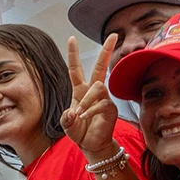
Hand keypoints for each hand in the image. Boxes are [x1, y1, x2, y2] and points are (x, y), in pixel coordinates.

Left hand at [61, 34, 121, 162]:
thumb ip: (66, 118)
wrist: (91, 144)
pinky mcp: (110, 108)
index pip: (75, 69)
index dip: (73, 54)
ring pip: (97, 88)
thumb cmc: (79, 131)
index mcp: (80, 90)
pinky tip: (84, 117)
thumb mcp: (67, 124)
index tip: (71, 39)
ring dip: (86, 101)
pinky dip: (91, 110)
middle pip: (99, 67)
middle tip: (114, 35)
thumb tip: (72, 112)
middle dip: (106, 51)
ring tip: (79, 114)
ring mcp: (103, 98)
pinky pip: (102, 103)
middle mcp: (93, 91)